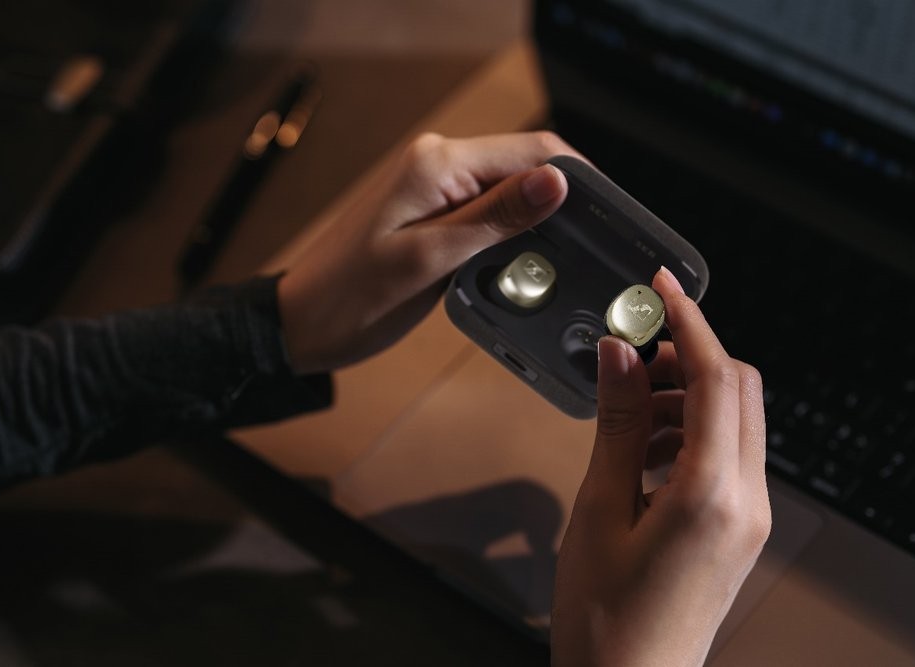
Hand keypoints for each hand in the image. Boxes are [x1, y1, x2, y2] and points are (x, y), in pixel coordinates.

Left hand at [275, 131, 581, 373]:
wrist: (301, 323)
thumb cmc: (352, 298)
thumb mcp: (428, 262)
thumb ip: (493, 218)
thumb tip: (555, 182)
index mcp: (437, 164)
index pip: (531, 152)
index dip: (580, 179)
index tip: (614, 216)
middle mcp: (438, 163)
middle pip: (525, 165)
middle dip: (566, 199)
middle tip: (599, 244)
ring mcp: (434, 186)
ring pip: (511, 189)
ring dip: (543, 218)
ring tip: (574, 256)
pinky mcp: (432, 212)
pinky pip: (489, 209)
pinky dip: (516, 231)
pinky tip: (533, 261)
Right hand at [551, 267, 770, 666]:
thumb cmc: (605, 617)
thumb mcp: (599, 509)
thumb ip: (615, 425)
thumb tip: (618, 353)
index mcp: (713, 494)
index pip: (717, 378)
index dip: (689, 322)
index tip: (661, 287)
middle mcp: (747, 501)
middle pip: (738, 391)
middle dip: (686, 357)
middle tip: (630, 352)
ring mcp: (749, 517)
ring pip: (734, 421)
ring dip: (684, 397)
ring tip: (625, 412)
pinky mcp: (738, 528)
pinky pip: (727, 456)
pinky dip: (689, 433)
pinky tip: (642, 451)